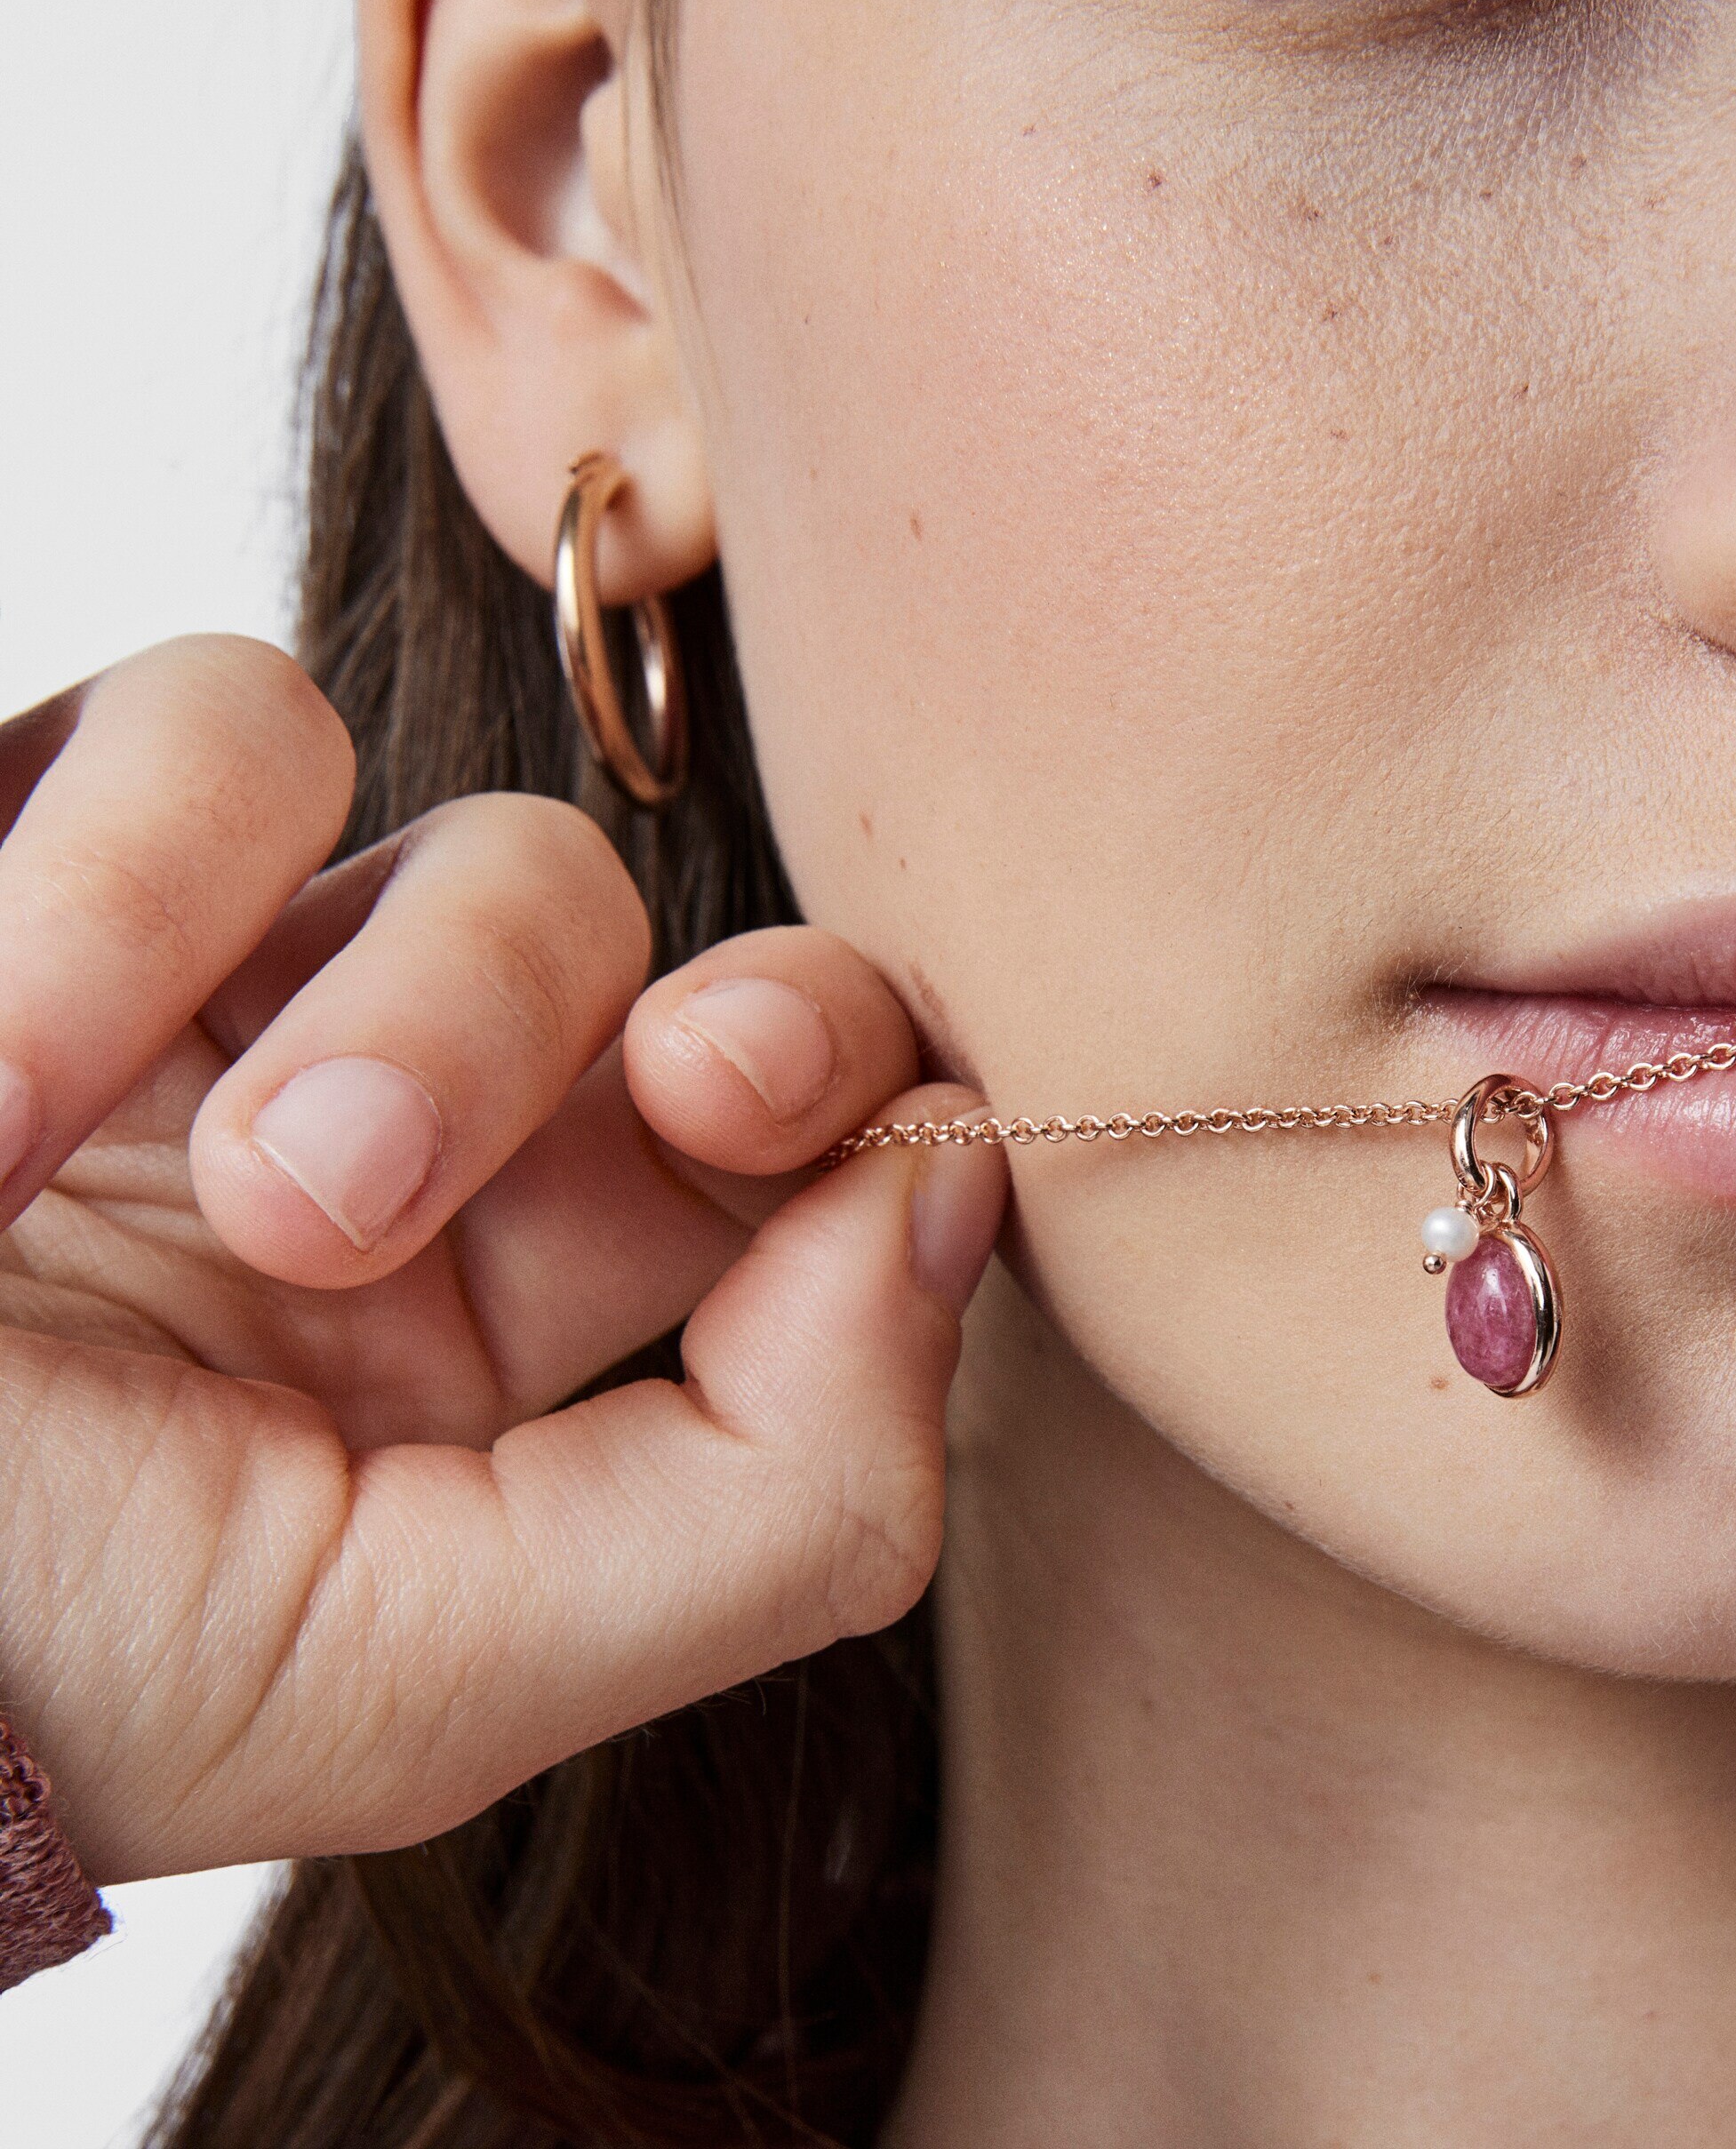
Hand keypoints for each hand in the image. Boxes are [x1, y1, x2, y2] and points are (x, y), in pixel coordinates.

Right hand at [0, 637, 1004, 1883]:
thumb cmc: (1, 1667)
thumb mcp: (415, 1682)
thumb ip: (768, 1497)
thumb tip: (964, 1190)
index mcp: (506, 1332)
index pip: (804, 1149)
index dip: (871, 1091)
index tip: (813, 1119)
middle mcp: (397, 1139)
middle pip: (689, 977)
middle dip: (727, 1018)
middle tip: (692, 1088)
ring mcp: (226, 987)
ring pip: (496, 845)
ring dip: (416, 1011)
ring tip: (255, 1186)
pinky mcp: (47, 845)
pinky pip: (211, 728)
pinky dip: (127, 889)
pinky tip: (0, 1095)